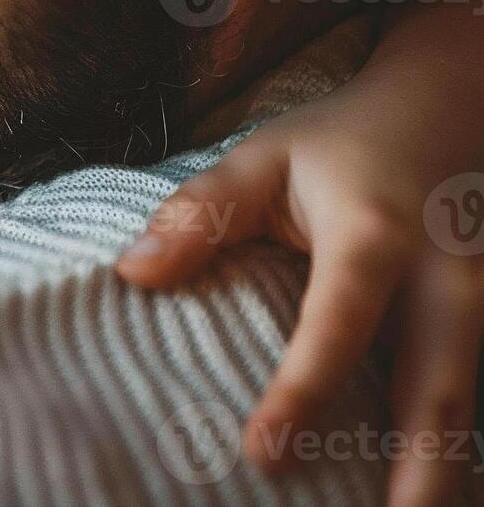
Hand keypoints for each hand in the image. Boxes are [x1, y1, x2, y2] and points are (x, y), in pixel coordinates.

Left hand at [117, 85, 483, 506]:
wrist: (449, 112)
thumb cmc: (337, 147)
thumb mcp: (261, 156)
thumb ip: (199, 212)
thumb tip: (132, 273)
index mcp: (375, 236)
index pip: (338, 322)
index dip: (303, 390)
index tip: (262, 454)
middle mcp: (448, 281)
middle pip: (441, 389)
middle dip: (423, 472)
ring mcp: (483, 308)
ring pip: (466, 406)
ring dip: (441, 475)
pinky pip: (467, 398)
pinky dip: (444, 452)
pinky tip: (410, 495)